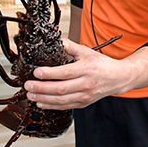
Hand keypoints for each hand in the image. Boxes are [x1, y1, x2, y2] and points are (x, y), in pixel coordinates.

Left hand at [24, 39, 147, 109]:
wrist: (119, 78)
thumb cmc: (102, 64)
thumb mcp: (87, 51)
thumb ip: (70, 46)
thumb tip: (56, 40)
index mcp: (86, 69)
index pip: (65, 73)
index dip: (49, 74)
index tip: (36, 73)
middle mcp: (86, 84)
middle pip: (60, 89)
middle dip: (41, 88)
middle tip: (28, 85)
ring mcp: (85, 96)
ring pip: (61, 100)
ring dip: (44, 98)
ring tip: (30, 95)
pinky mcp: (84, 103)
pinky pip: (65, 106)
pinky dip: (51, 106)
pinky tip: (41, 102)